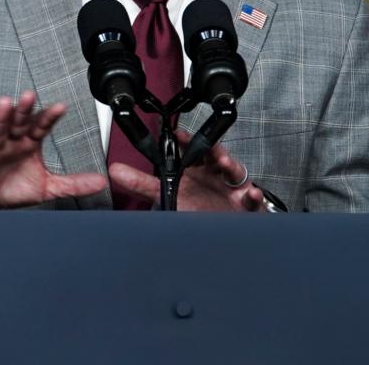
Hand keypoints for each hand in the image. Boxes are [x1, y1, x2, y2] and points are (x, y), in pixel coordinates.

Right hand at [0, 92, 107, 209]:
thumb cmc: (10, 189)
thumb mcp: (45, 188)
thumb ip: (72, 184)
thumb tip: (101, 182)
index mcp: (27, 143)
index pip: (40, 126)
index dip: (49, 117)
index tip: (61, 107)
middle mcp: (9, 142)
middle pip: (17, 122)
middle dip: (24, 110)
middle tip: (30, 96)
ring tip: (5, 104)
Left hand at [108, 130, 267, 211]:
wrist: (222, 233)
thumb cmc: (198, 209)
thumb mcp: (167, 197)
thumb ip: (141, 184)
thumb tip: (115, 171)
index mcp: (194, 172)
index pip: (190, 152)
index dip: (185, 142)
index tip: (177, 135)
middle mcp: (212, 176)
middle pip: (214, 157)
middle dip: (213, 150)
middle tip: (207, 148)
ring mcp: (230, 188)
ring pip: (233, 172)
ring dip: (230, 165)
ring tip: (225, 162)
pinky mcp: (245, 204)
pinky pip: (252, 199)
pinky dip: (253, 197)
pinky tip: (251, 195)